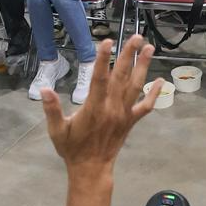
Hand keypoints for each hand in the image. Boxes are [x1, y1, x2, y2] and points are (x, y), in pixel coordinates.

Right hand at [42, 36, 159, 168]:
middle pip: (121, 77)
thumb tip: (45, 89)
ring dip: (143, 66)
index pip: (99, 79)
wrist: (92, 168)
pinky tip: (160, 81)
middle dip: (129, 55)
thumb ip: (52, 110)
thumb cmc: (72, 148)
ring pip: (136, 86)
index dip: (103, 60)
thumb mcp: (57, 131)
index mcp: (94, 108)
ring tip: (149, 48)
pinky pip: (145, 106)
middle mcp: (112, 108)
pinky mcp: (131, 120)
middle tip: (136, 37)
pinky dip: (154, 94)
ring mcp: (124, 114)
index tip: (107, 42)